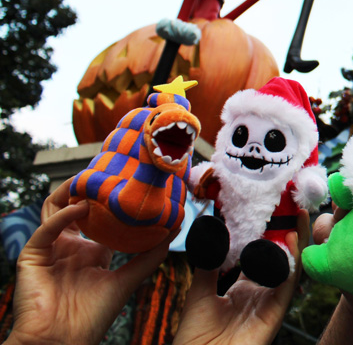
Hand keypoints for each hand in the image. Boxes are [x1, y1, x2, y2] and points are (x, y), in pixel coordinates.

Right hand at [7, 178, 173, 344]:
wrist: (63, 342)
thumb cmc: (93, 317)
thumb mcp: (127, 280)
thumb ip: (149, 256)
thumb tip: (173, 229)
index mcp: (90, 250)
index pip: (97, 215)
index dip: (109, 197)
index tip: (128, 178)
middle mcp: (69, 246)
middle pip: (73, 205)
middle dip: (87, 187)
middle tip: (107, 169)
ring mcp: (50, 249)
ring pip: (53, 209)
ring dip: (70, 192)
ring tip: (90, 179)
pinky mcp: (33, 257)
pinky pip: (45, 229)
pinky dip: (62, 216)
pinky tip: (80, 208)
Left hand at [172, 211, 309, 344]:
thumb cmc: (196, 338)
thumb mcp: (199, 293)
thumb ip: (207, 264)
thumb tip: (210, 232)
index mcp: (244, 289)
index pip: (260, 255)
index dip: (266, 233)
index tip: (265, 209)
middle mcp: (261, 293)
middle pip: (280, 257)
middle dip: (287, 231)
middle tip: (288, 203)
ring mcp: (270, 302)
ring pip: (290, 266)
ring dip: (297, 239)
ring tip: (297, 212)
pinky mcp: (276, 312)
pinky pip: (289, 282)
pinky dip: (294, 258)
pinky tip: (293, 237)